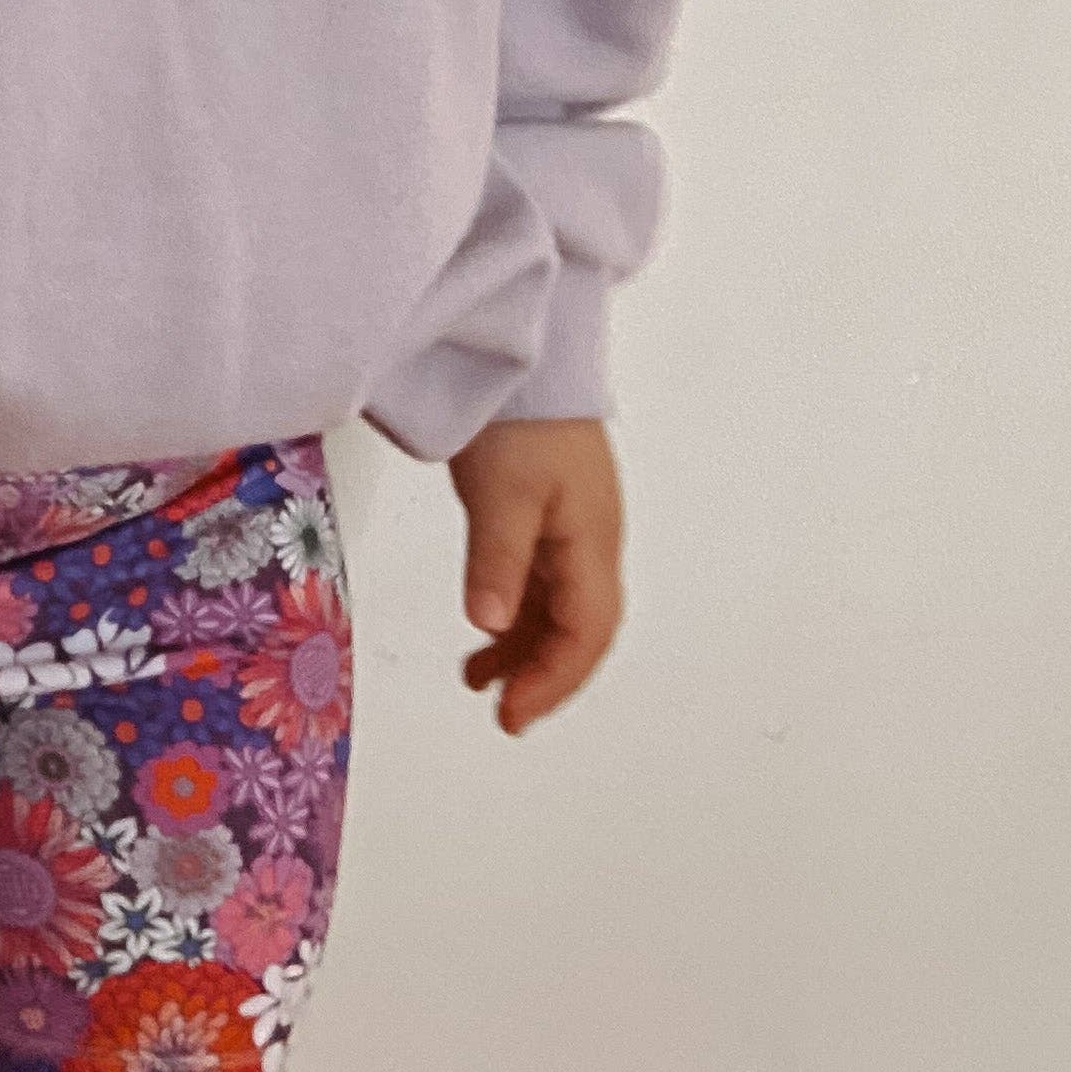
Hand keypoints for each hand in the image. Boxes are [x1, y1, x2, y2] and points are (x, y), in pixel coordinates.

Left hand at [448, 416, 623, 734]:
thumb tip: (487, 626)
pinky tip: (486, 626)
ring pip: (558, 608)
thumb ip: (497, 563)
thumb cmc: (521, 415)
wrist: (523, 357)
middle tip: (504, 711)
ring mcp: (572, 526)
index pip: (584, 633)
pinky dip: (516, 612)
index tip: (514, 714)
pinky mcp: (547, 511)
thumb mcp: (502, 494)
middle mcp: (590, 541)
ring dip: (525, 647)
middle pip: (579, 628)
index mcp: (592, 543)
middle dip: (545, 675)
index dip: (552, 681)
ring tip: (479, 677)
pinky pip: (541, 581)